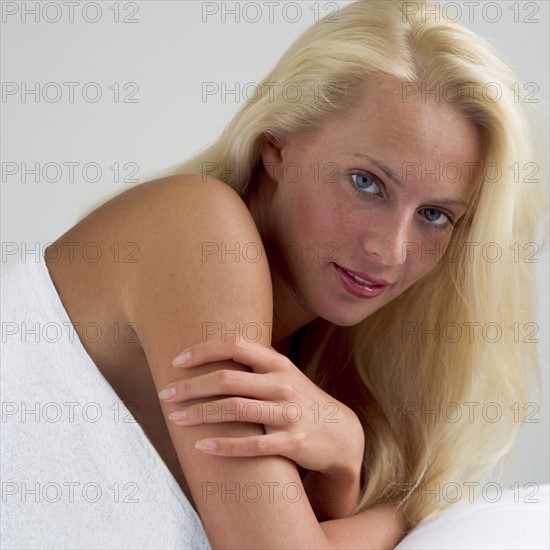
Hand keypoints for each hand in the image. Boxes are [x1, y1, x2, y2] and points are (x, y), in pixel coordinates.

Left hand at [159, 339, 364, 479]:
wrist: (341, 433)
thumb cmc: (300, 400)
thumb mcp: (283, 375)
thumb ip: (253, 364)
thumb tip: (210, 354)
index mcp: (277, 363)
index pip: (235, 346)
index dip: (203, 351)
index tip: (177, 361)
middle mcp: (282, 384)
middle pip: (227, 379)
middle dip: (191, 386)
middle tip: (166, 394)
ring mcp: (288, 413)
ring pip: (235, 410)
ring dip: (200, 413)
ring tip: (175, 419)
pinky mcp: (292, 443)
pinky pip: (252, 444)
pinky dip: (224, 446)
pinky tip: (201, 446)